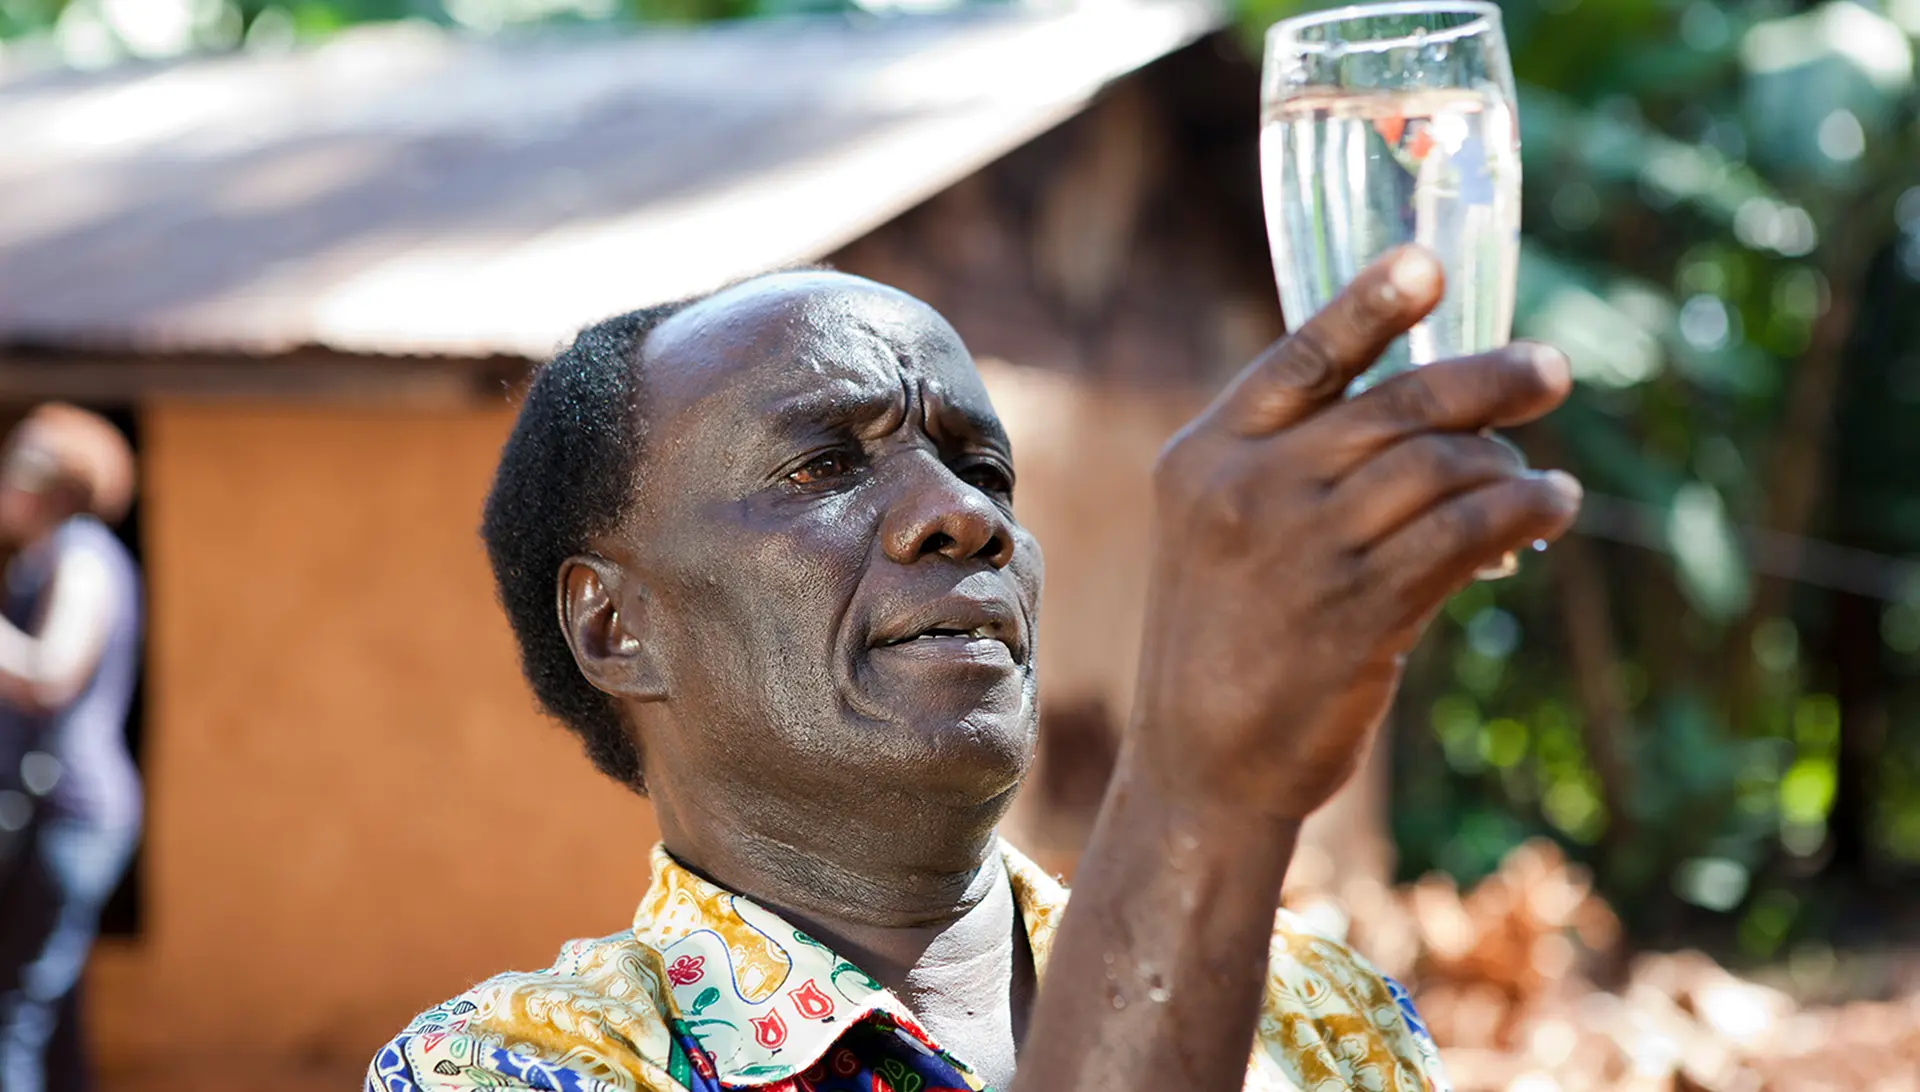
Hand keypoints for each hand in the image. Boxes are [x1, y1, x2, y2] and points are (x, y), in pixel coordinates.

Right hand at [1126, 246, 1581, 820]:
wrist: (1200, 767)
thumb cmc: (1223, 642)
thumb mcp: (1216, 533)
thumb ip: (1289, 467)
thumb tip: (1430, 416)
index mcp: (1202, 456)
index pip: (1299, 358)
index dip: (1369, 305)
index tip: (1430, 266)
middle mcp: (1249, 490)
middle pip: (1394, 406)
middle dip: (1487, 380)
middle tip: (1551, 370)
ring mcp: (1303, 549)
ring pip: (1439, 468)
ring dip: (1511, 464)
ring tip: (1549, 484)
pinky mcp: (1358, 611)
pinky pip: (1463, 534)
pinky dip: (1518, 513)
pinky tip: (1546, 510)